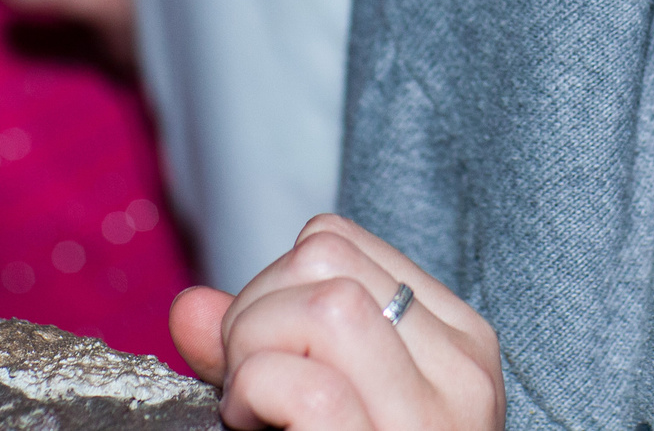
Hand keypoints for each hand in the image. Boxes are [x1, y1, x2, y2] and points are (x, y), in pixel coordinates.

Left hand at [173, 215, 505, 430]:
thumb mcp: (314, 409)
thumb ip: (258, 355)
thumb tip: (189, 307)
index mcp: (458, 347)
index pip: (338, 241)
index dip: (271, 283)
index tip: (260, 353)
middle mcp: (464, 374)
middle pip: (324, 258)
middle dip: (253, 310)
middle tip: (243, 386)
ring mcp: (434, 421)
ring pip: (325, 306)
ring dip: (253, 352)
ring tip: (250, 409)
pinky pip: (307, 386)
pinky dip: (255, 395)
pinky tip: (254, 428)